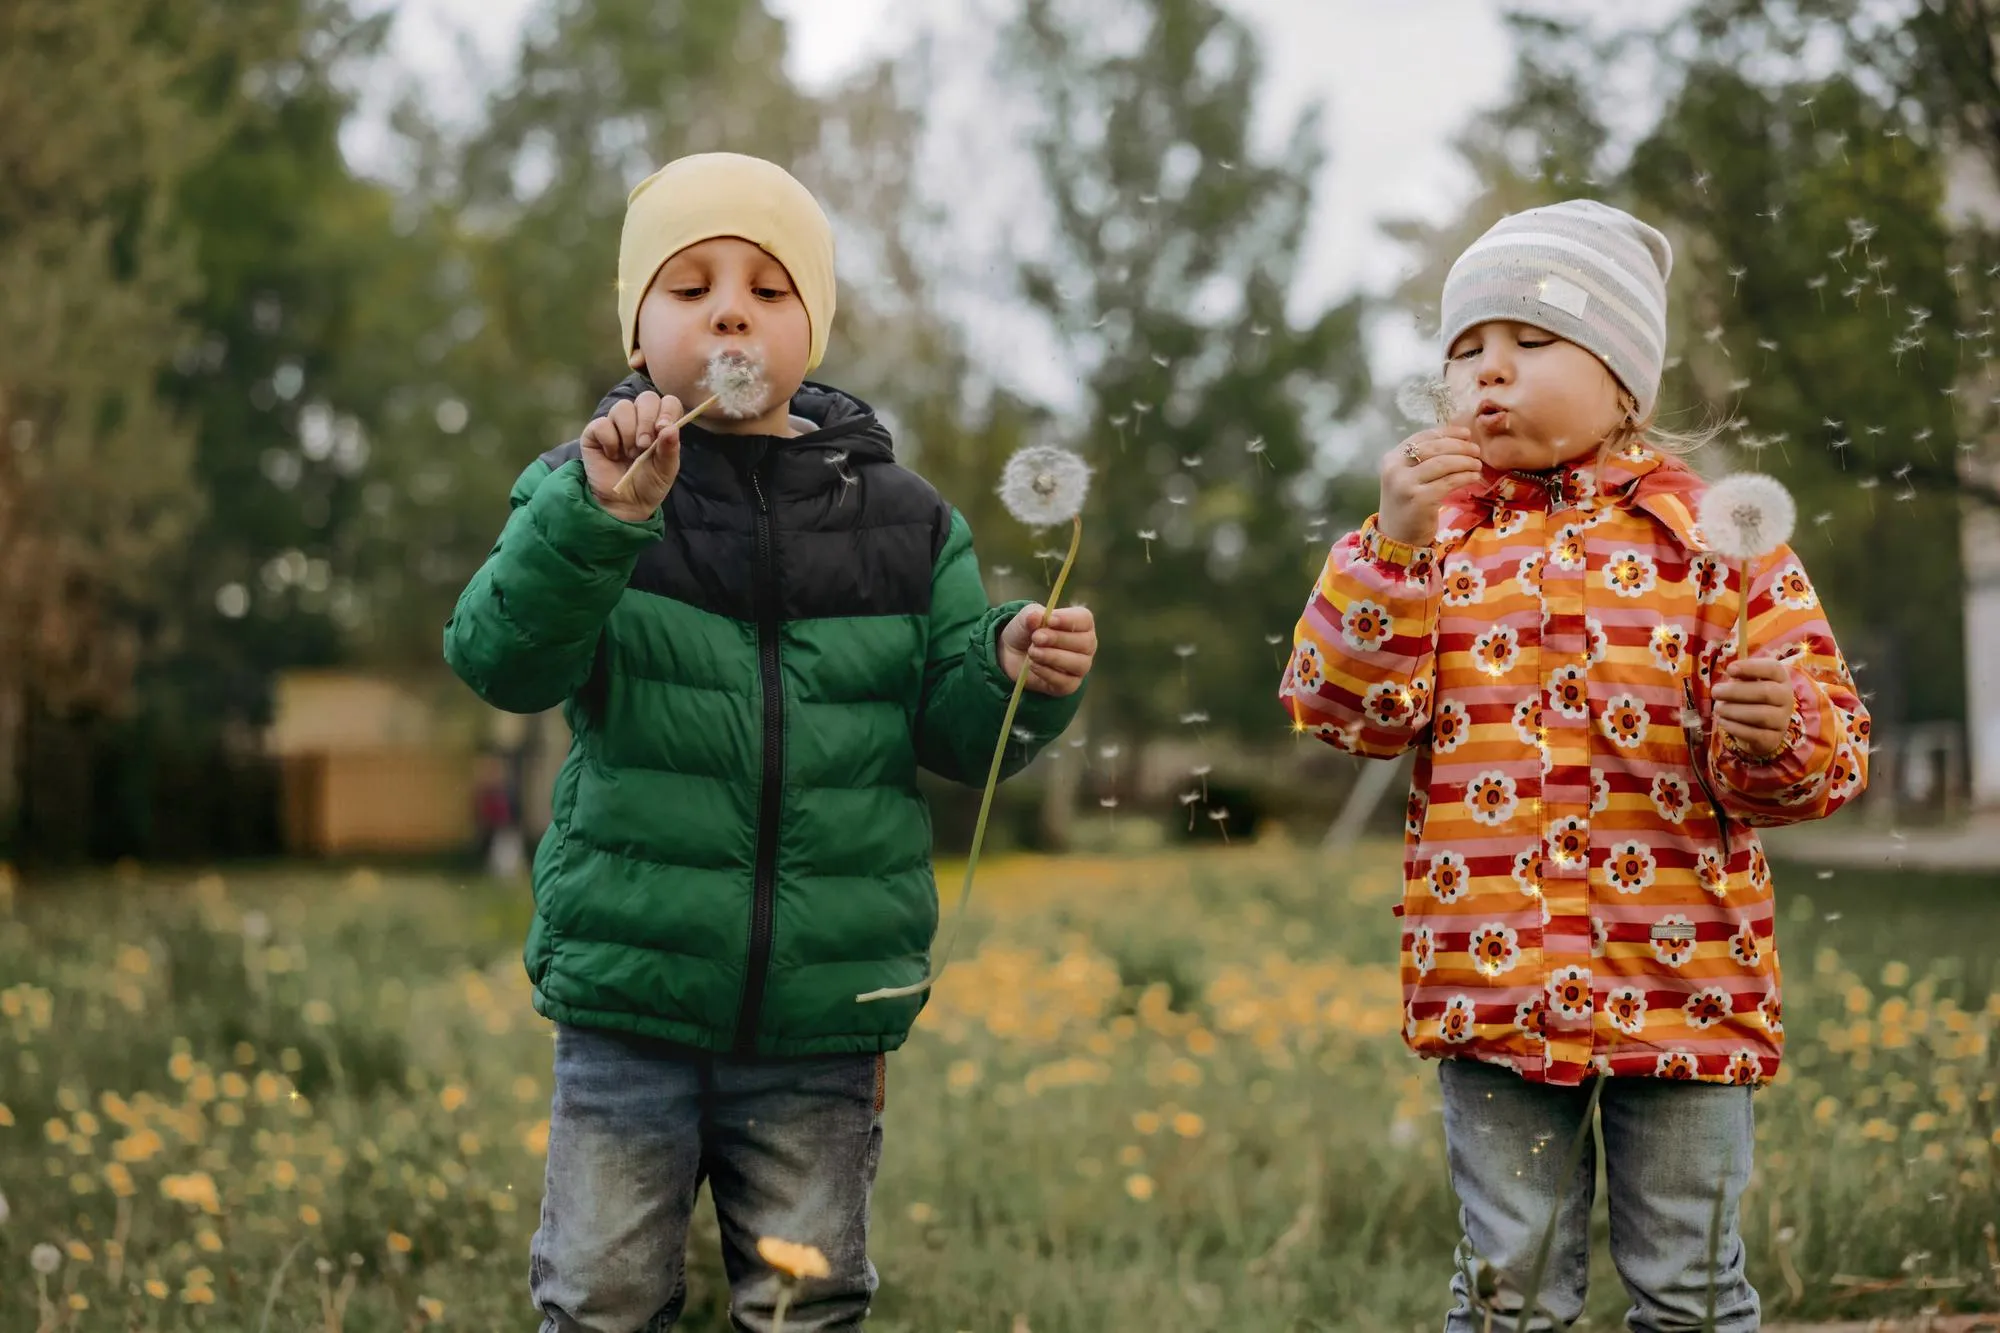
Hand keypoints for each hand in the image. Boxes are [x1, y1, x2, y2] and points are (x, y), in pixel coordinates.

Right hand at [581, 390, 681, 521]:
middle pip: (646, 398)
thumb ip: (670, 449)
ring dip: (629, 432)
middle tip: (644, 446)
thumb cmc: (648, 484)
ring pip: (622, 407)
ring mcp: (616, 423)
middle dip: (647, 421)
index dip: (667, 411)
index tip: (663, 429)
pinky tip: (612, 455)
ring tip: (630, 454)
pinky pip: (602, 423)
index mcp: (660, 424)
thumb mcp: (666, 469)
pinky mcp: (595, 432)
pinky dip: (610, 441)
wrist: (625, 504)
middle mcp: (638, 419)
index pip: (667, 401)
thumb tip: (671, 429)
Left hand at [998, 605, 1095, 696]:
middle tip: (1036, 638)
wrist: (1013, 655)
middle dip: (1058, 639)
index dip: (1069, 620)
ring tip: (1032, 652)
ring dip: (1053, 657)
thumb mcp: (1025, 619)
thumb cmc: (1027, 631)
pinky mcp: (1069, 685)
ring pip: (1079, 664)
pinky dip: (1047, 673)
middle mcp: (1086, 645)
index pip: (1085, 619)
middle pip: (1085, 642)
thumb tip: (1035, 616)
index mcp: (1081, 623)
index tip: (1049, 620)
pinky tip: (1033, 665)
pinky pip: (1065, 682)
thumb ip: (1030, 615)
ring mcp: (1080, 667)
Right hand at [1377, 425, 1482, 546]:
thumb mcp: (1407, 476)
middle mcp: (1395, 469)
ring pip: (1443, 463)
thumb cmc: (1407, 504)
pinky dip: (1465, 477)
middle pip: (1434, 448)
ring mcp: (1406, 484)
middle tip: (1476, 451)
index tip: (1466, 434)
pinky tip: (1473, 477)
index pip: (1422, 437)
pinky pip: (1449, 482)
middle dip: (1460, 446)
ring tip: (1477, 464)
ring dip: (1465, 461)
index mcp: (1392, 459)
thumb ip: (1422, 459)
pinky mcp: (1420, 500)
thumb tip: (1457, 440)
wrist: (1397, 537)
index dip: (1447, 433)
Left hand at [1713, 658, 1795, 759]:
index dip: (1751, 667)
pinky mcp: (1773, 738)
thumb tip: (1732, 671)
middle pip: (1766, 692)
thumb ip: (1741, 675)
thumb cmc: (1749, 696)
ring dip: (1734, 711)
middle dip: (1736, 692)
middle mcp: (1786, 698)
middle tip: (1715, 692)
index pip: (1773, 668)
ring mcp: (1782, 720)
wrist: (1759, 727)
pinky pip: (1756, 734)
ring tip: (1718, 709)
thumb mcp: (1747, 681)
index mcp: (1780, 678)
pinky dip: (1735, 727)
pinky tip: (1723, 721)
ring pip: (1762, 715)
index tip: (1730, 669)